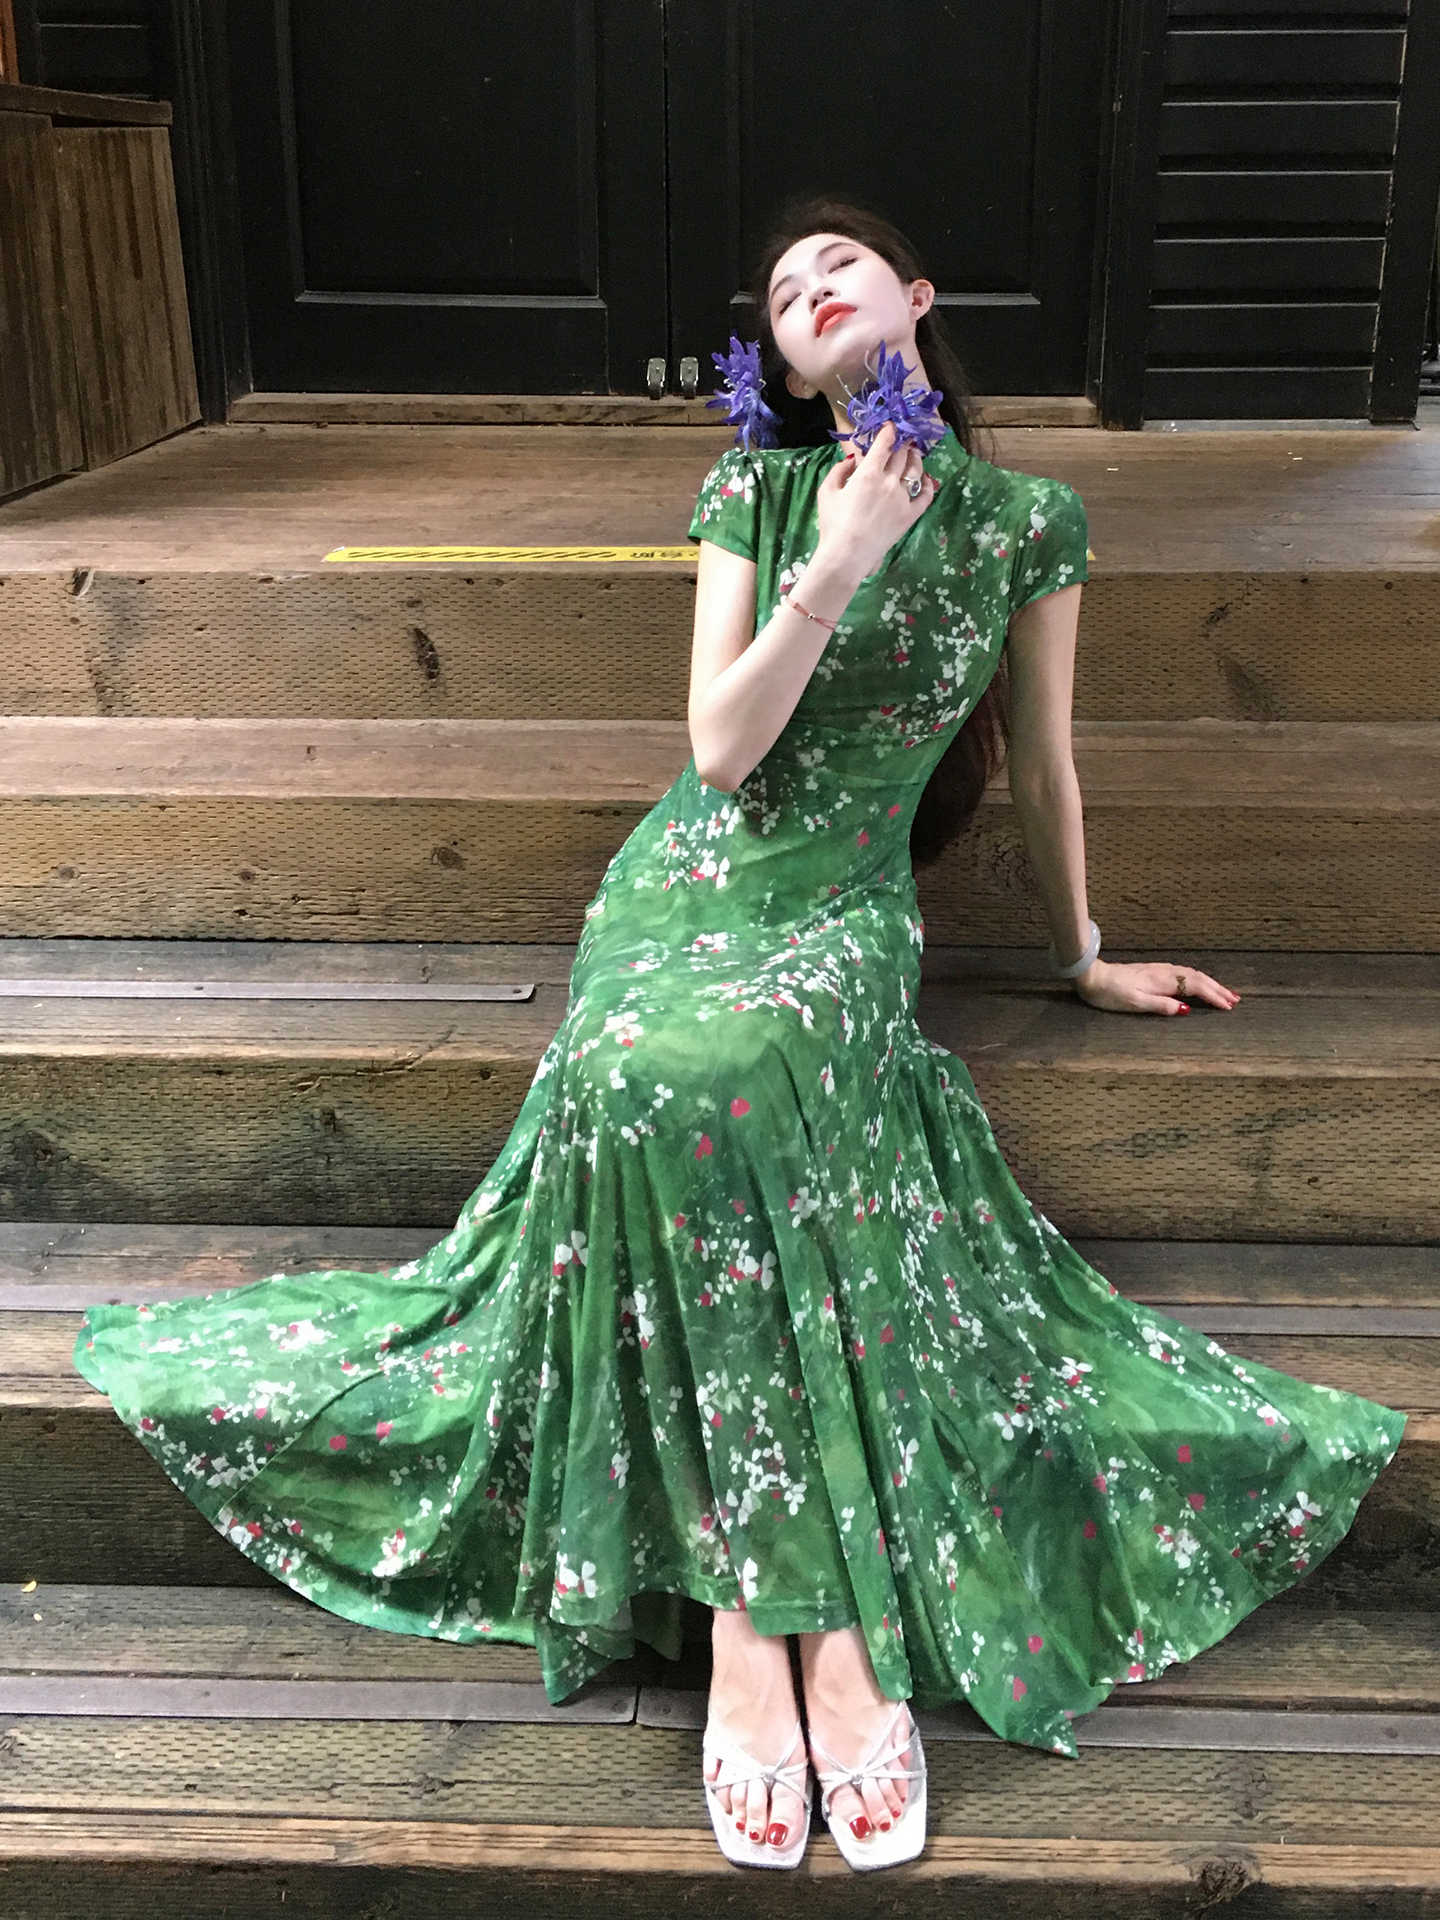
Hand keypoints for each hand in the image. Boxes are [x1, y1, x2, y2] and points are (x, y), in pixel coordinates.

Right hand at [815, 420, 938, 578]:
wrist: (847, 555)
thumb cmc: (833, 524)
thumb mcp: (826, 492)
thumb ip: (839, 470)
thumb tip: (852, 460)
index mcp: (868, 473)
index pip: (884, 443)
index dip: (889, 431)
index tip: (890, 427)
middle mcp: (889, 481)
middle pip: (901, 454)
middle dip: (902, 444)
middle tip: (902, 441)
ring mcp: (902, 498)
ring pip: (915, 470)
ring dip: (915, 458)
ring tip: (914, 454)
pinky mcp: (910, 515)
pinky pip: (925, 495)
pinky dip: (928, 485)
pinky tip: (926, 480)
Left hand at [1071, 958, 1241, 1015]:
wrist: (1092, 976)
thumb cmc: (1110, 993)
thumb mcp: (1134, 1003)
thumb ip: (1161, 1006)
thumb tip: (1186, 1010)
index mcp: (1163, 981)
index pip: (1196, 987)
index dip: (1213, 996)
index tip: (1228, 1007)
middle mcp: (1165, 972)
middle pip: (1198, 978)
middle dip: (1218, 989)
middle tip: (1235, 1000)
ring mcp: (1160, 970)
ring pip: (1192, 974)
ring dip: (1210, 983)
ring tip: (1224, 993)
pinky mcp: (1154, 971)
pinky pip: (1184, 973)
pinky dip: (1197, 979)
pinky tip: (1199, 984)